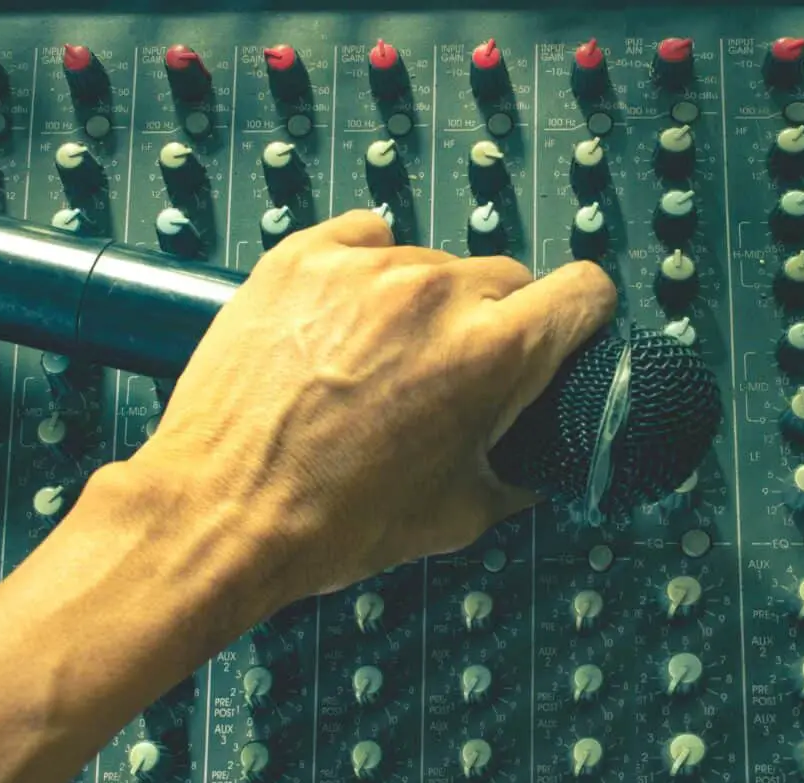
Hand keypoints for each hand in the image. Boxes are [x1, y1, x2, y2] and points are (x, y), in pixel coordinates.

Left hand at [131, 210, 615, 615]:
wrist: (219, 512)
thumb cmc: (333, 522)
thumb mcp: (456, 516)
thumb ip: (518, 470)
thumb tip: (535, 454)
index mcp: (492, 353)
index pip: (584, 289)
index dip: (580, 317)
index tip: (561, 333)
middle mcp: (435, 294)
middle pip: (505, 278)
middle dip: (493, 322)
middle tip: (450, 372)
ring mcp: (363, 266)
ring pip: (432, 263)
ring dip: (422, 303)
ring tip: (374, 359)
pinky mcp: (302, 255)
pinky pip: (366, 237)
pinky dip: (366, 271)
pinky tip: (341, 319)